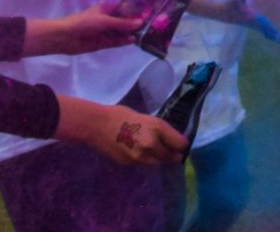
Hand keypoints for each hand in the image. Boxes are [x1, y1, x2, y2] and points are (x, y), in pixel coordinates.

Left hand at [25, 5, 142, 56]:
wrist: (64, 37)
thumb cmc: (83, 23)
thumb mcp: (105, 21)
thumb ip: (122, 23)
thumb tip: (140, 22)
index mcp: (107, 9)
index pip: (125, 10)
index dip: (136, 12)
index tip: (150, 14)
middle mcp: (107, 20)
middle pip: (124, 22)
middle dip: (135, 24)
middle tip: (151, 26)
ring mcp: (104, 32)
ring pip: (120, 32)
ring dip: (130, 33)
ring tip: (145, 35)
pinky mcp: (101, 43)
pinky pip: (115, 41)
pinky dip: (123, 41)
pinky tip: (133, 40)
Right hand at [56, 98, 185, 164]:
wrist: (96, 126)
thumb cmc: (120, 115)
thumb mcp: (145, 117)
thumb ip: (157, 129)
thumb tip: (167, 137)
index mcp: (157, 127)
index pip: (179, 142)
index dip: (182, 144)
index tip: (182, 145)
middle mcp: (151, 144)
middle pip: (170, 156)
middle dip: (174, 155)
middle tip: (176, 155)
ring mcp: (139, 156)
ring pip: (157, 163)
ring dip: (160, 160)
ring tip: (161, 156)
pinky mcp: (129, 163)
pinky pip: (142, 164)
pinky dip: (145, 160)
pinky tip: (142, 154)